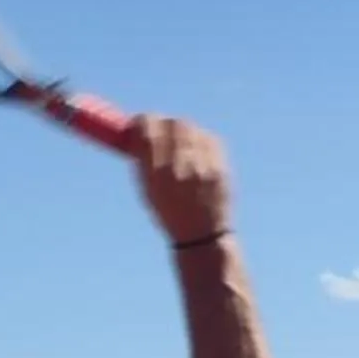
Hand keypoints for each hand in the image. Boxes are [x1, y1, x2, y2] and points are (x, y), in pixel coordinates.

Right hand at [131, 115, 231, 248]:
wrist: (202, 234)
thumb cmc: (170, 212)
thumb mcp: (147, 189)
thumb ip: (143, 158)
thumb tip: (138, 129)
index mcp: (156, 175)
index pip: (148, 131)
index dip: (143, 122)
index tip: (141, 123)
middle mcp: (180, 168)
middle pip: (172, 124)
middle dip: (165, 124)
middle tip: (162, 129)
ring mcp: (203, 167)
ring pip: (191, 129)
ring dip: (182, 131)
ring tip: (180, 145)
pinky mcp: (219, 166)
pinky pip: (208, 138)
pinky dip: (200, 139)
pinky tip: (196, 152)